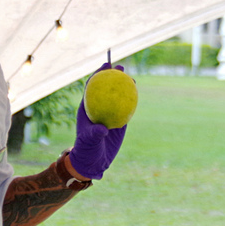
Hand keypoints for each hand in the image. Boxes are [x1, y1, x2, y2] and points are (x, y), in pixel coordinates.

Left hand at [69, 63, 127, 179]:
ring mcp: (109, 113)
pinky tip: (137, 94)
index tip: (105, 65)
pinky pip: (126, 108)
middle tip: (121, 67)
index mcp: (87, 107)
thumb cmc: (87, 149)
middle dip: (113, 75)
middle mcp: (98, 107)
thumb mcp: (89, 141)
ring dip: (124, 86)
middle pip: (106, 87)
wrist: (94, 159)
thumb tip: (102, 129)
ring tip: (132, 78)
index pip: (92, 86)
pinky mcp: (119, 121)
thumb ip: (94, 134)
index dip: (98, 74)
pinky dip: (131, 100)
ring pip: (117, 96)